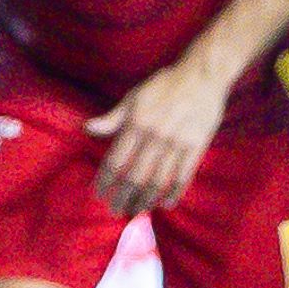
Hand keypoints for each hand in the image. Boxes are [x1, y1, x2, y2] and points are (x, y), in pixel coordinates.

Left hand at [86, 54, 232, 215]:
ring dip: (145, 200)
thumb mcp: (133, 97)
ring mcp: (177, 143)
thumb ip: (112, 118)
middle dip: (124, 197)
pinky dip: (173, 194)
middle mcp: (155, 136)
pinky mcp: (196, 147)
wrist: (202, 76)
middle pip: (135, 177)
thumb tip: (87, 128)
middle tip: (116, 209)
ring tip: (137, 210)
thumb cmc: (164, 86)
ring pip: (158, 182)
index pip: (116, 161)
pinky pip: (182, 177)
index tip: (100, 193)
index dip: (106, 180)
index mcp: (137, 123)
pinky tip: (164, 203)